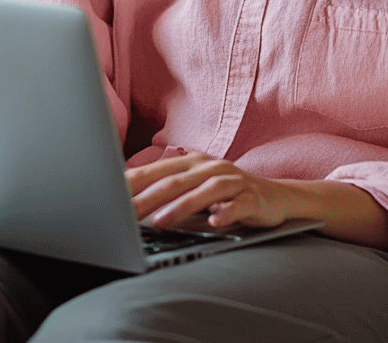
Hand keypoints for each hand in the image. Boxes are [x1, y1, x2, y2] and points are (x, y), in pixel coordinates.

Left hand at [125, 151, 294, 230]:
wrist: (277, 196)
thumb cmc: (228, 194)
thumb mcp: (197, 190)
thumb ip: (170, 192)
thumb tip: (132, 202)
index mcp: (193, 163)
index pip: (158, 171)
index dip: (134, 182)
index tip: (110, 194)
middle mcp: (211, 167)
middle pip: (175, 182)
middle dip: (148, 197)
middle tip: (125, 214)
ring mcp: (233, 181)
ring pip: (203, 192)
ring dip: (180, 207)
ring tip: (160, 223)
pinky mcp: (252, 198)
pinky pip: (238, 206)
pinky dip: (225, 213)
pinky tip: (214, 222)